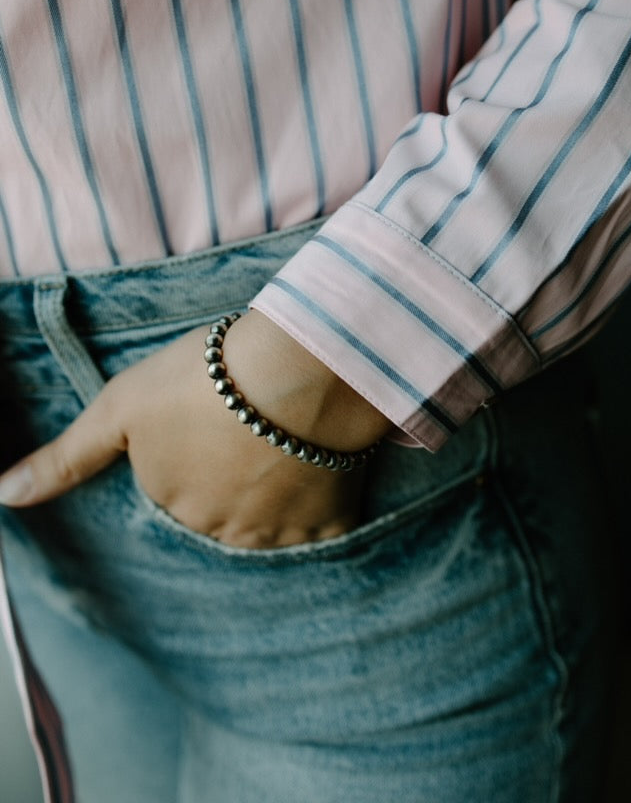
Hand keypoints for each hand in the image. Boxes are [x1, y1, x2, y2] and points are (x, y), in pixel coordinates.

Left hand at [0, 311, 390, 547]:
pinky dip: (320, 494)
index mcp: (169, 502)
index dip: (195, 438)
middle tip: (249, 416)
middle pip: (220, 504)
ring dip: (275, 483)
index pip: (176, 482)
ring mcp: (275, 533)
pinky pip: (321, 520)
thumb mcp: (121, 406)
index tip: (212, 407)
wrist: (299, 367)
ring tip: (285, 427)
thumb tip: (2, 498)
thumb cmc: (206, 376)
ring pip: (269, 517)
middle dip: (230, 468)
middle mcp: (217, 531)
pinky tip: (317, 454)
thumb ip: (65, 458)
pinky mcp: (328, 523)